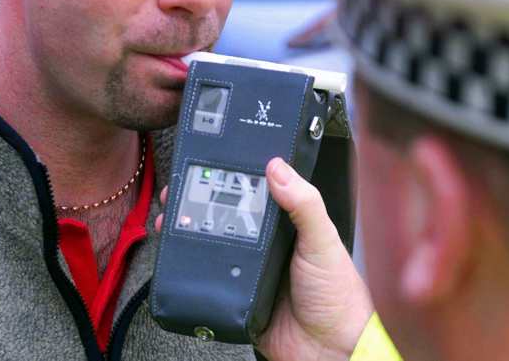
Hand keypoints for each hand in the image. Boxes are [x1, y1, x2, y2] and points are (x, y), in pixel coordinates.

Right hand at [154, 158, 372, 360]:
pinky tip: (179, 255)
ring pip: (213, 245)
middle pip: (227, 217)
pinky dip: (193, 268)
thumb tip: (279, 168)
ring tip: (171, 219)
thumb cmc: (337, 293)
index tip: (212, 166)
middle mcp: (265, 245)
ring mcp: (248, 270)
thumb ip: (305, 204)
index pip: (256, 194)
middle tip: (179, 192)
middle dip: (201, 204)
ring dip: (191, 233)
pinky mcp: (235, 295)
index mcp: (286, 226)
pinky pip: (209, 278)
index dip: (234, 180)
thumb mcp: (322, 240)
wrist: (328, 348)